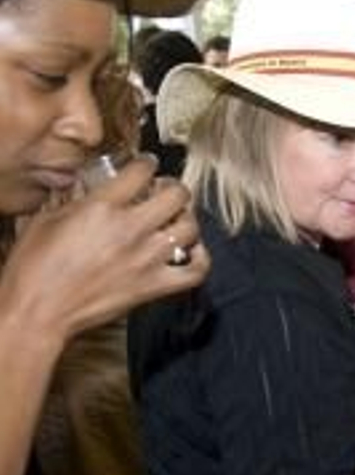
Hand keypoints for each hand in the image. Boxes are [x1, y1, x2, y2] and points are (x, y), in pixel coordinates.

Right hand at [1, 156, 206, 345]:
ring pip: (190, 229)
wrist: (38, 312)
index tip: (148, 165)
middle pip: (177, 195)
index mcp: (102, 207)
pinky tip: (191, 252)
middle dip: (174, 187)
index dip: (147, 163)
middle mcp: (131, 230)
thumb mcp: (48, 220)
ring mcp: (147, 259)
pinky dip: (200, 260)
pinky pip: (196, 272)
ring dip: (186, 220)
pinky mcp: (153, 287)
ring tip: (177, 219)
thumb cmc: (34, 269)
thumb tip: (96, 194)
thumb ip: (79, 202)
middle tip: (166, 190)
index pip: (141, 172)